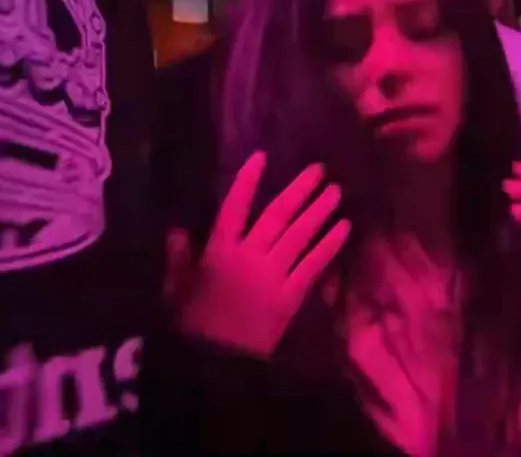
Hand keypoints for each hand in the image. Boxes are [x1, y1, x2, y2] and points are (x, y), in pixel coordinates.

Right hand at [177, 152, 349, 358]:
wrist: (215, 364)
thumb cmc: (191, 326)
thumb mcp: (177, 290)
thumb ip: (178, 259)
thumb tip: (176, 230)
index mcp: (218, 252)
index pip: (233, 207)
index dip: (247, 181)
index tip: (261, 157)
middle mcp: (248, 257)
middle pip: (277, 215)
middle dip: (299, 190)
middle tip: (319, 169)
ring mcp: (272, 276)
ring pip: (299, 235)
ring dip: (318, 211)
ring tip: (335, 191)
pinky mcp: (291, 296)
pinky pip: (313, 265)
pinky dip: (329, 245)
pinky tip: (344, 227)